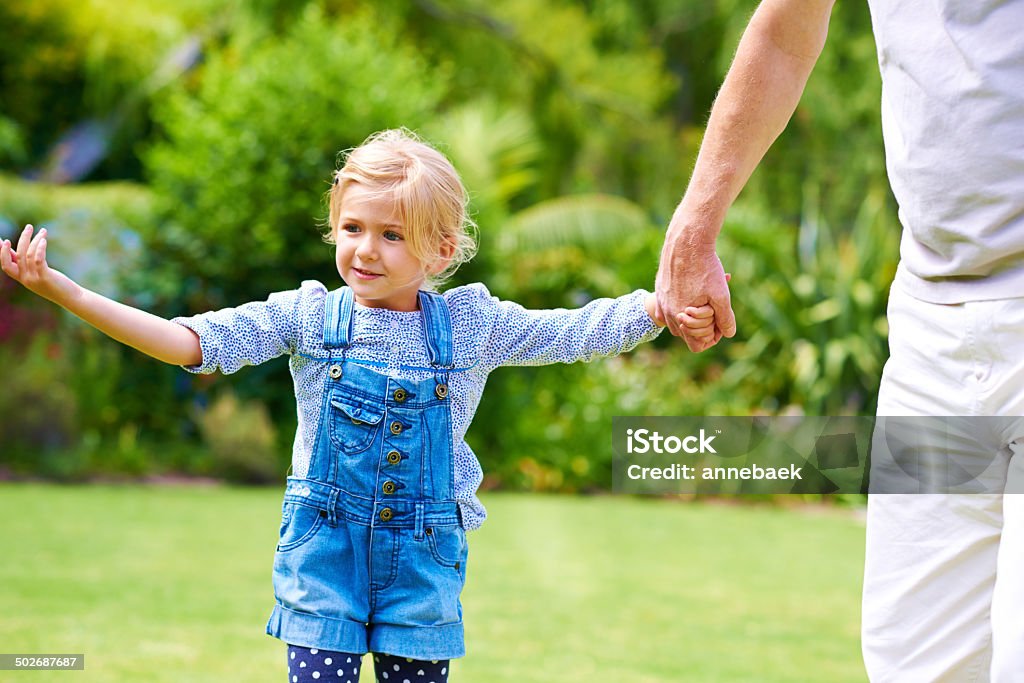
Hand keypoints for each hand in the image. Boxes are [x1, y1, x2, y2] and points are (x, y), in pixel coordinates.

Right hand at [1, 224, 78, 304]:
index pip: (5, 264)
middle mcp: (25, 279)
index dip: (2, 251)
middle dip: (22, 239)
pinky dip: (39, 248)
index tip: (2, 239)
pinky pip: (37, 259)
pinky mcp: (44, 277)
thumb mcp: (38, 274)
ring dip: (35, 240)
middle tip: (29, 226)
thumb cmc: (56, 284)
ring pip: (28, 254)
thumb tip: (18, 251)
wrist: (71, 298)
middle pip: (17, 255)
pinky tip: (44, 240)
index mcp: (21, 278)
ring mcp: (34, 279)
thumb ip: (27, 264)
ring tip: (43, 231)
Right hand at [655, 233, 735, 351]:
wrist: (686, 241)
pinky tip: (693, 290)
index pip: (696, 345)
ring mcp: (662, 301)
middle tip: (714, 306)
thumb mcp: (721, 295)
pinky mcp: (660, 290)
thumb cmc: (705, 268)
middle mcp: (668, 313)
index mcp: (681, 318)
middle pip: (687, 334)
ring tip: (705, 297)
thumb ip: (725, 318)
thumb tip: (728, 334)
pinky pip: (669, 307)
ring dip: (692, 315)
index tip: (720, 321)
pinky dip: (682, 304)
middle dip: (702, 325)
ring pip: (678, 321)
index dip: (712, 337)